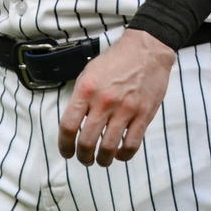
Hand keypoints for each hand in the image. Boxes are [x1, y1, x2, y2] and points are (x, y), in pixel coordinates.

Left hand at [57, 29, 174, 166]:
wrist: (146, 49)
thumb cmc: (116, 60)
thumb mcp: (89, 72)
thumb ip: (80, 97)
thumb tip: (73, 122)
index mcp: (86, 90)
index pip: (68, 126)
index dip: (64, 145)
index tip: (66, 151)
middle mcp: (104, 101)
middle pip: (87, 141)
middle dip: (83, 156)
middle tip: (84, 159)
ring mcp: (125, 109)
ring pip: (109, 147)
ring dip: (102, 159)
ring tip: (101, 160)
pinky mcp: (143, 115)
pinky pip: (131, 144)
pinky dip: (124, 155)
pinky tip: (120, 154)